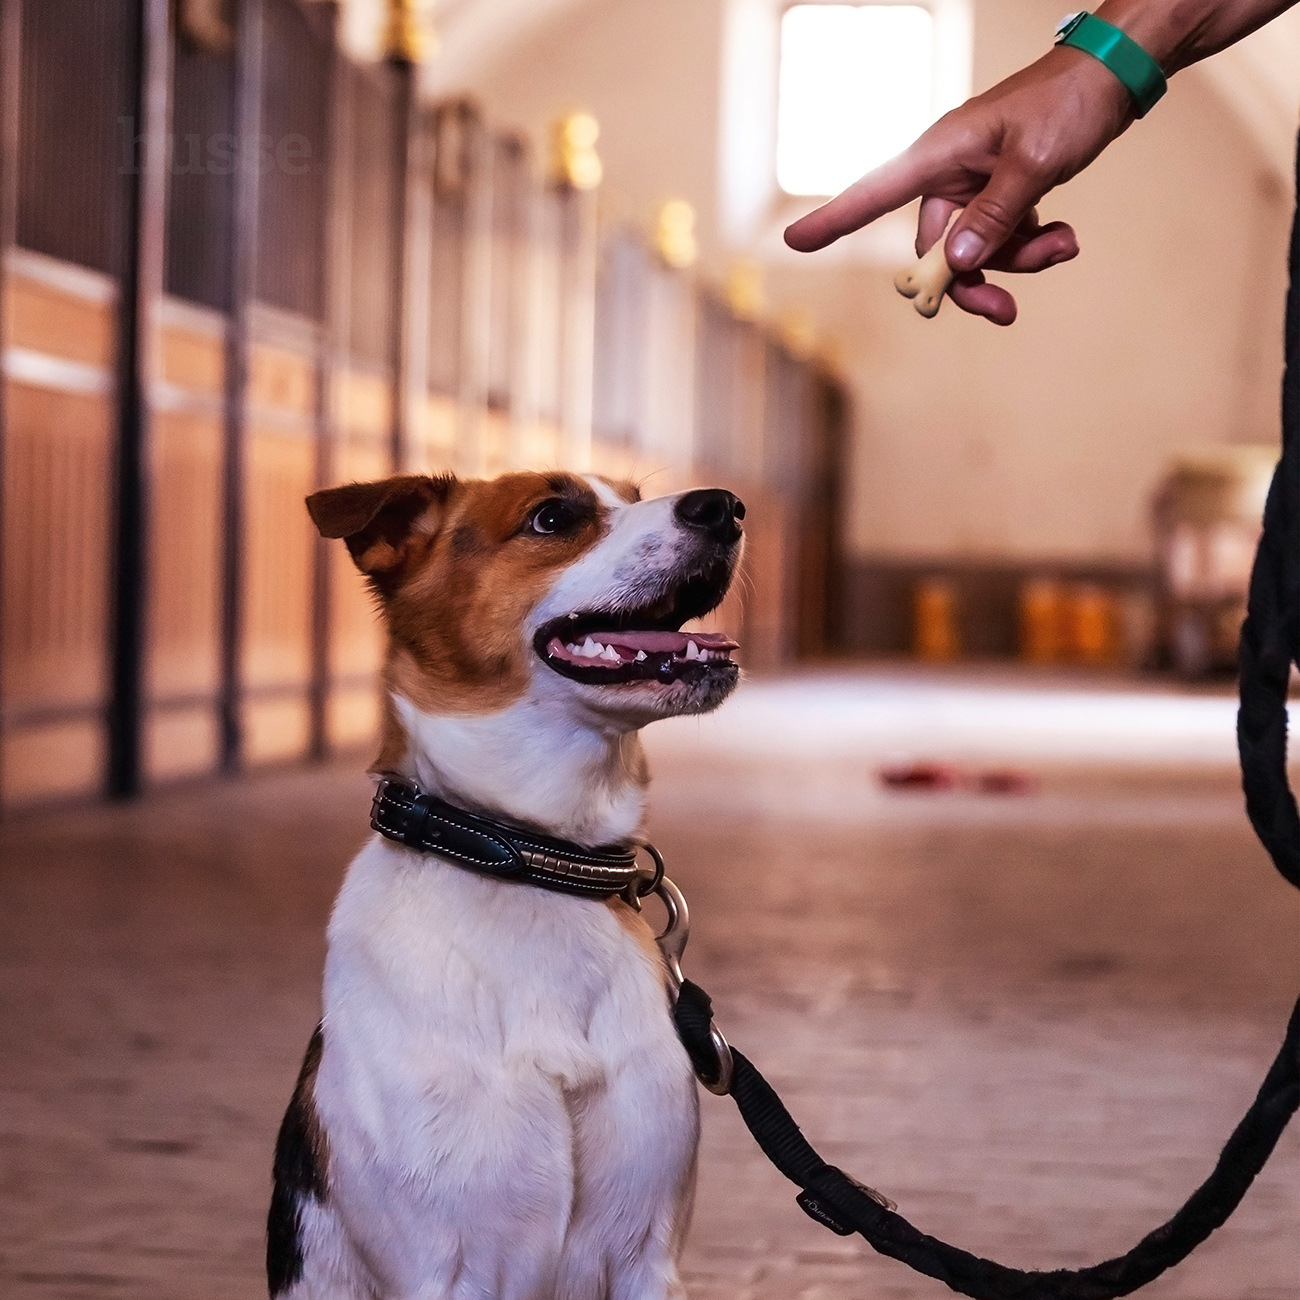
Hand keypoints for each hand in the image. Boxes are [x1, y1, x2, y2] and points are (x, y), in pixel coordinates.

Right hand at [784, 46, 1134, 323]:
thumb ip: (994, 215)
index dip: (833, 220)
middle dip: (972, 280)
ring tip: (1064, 244)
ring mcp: (973, 185)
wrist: (1114, 75)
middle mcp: (948, 173)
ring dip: (1017, 260)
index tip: (793, 241)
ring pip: (974, 250)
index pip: (874, 194)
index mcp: (940, 154)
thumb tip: (955, 262)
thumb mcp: (1035, 161)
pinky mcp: (998, 192)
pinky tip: (1062, 234)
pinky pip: (998, 238)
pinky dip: (1029, 245)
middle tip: (1006, 311)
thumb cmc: (1070, 103)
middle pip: (934, 250)